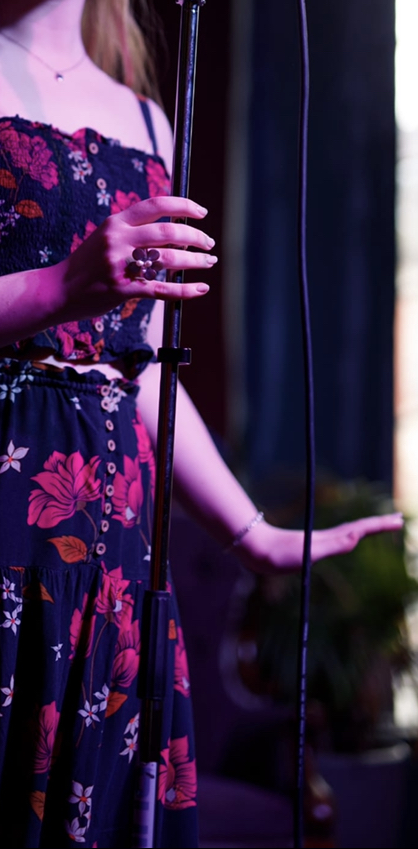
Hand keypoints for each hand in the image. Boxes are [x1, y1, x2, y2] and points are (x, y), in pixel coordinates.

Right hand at [53, 196, 216, 321]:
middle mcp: (119, 239)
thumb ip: (135, 233)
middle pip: (169, 231)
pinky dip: (185, 290)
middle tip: (209, 244)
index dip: (184, 205)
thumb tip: (177, 235)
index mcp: (116, 223)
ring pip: (169, 259)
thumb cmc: (88, 265)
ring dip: (195, 261)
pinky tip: (200, 288)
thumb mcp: (106, 238)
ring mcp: (120, 265)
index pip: (156, 205)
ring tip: (208, 263)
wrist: (58, 290)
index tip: (202, 212)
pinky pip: (161, 289)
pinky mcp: (123, 289)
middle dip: (196, 236)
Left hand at [233, 512, 403, 574]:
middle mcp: (326, 537)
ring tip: (381, 526)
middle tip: (399, 520)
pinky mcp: (311, 548)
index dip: (380, 525)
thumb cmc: (279, 555)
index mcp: (329, 538)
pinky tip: (350, 539)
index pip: (361, 528)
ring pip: (350, 531)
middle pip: (359, 527)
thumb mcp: (308, 553)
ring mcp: (319, 542)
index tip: (398, 520)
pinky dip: (352, 536)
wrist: (255, 550)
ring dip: (368, 528)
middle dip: (379, 524)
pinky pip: (339, 539)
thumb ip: (332, 546)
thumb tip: (356, 537)